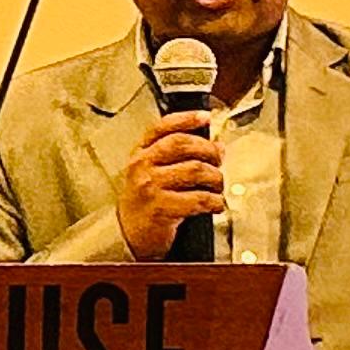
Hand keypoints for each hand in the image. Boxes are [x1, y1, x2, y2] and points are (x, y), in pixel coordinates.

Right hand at [118, 112, 228, 260]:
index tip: (205, 117)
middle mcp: (142, 165)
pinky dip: (214, 201)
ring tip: (218, 185)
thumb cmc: (147, 200)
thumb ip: (178, 154)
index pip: (163, 127)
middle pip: (183, 144)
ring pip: (195, 170)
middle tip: (219, 160)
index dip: (186, 119)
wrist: (129, 232)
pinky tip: (216, 204)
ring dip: (215, 178)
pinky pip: (198, 198)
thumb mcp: (153, 171)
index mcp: (141, 152)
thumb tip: (216, 144)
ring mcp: (150, 186)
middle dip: (209, 150)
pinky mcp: (161, 207)